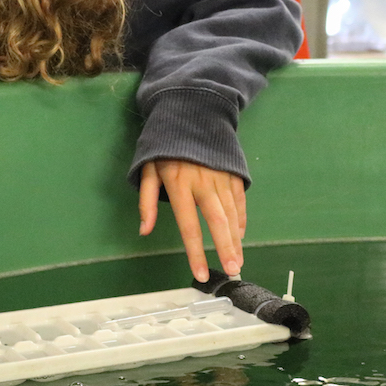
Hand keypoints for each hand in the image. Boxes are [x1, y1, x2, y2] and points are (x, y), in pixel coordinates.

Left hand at [138, 158, 245, 282]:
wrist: (190, 113)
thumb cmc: (164, 146)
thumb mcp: (147, 169)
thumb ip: (147, 201)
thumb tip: (144, 230)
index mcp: (178, 183)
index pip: (188, 224)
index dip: (195, 251)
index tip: (200, 273)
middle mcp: (202, 182)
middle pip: (216, 220)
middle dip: (225, 247)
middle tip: (232, 270)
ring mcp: (220, 176)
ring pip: (231, 212)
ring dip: (235, 238)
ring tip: (237, 260)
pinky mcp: (232, 172)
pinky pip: (239, 199)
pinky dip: (240, 218)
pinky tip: (239, 234)